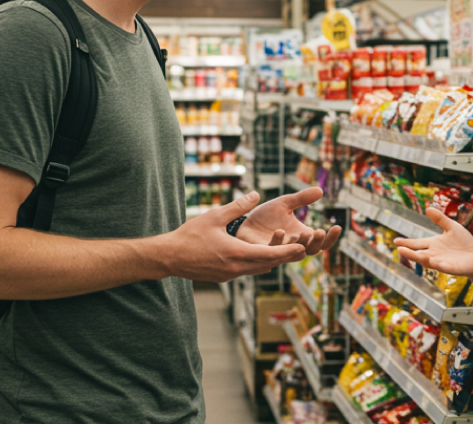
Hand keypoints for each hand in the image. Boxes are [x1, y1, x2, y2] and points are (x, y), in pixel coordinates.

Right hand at [163, 191, 307, 282]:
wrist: (169, 257)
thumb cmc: (189, 235)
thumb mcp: (215, 216)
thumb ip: (238, 206)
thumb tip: (256, 194)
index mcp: (235, 254)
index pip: (269, 255)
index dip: (287, 251)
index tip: (302, 247)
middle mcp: (235, 268)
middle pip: (267, 264)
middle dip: (285, 257)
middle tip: (303, 250)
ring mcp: (229, 275)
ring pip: (258, 269)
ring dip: (272, 261)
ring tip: (288, 253)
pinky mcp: (224, 277)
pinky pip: (247, 271)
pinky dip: (258, 264)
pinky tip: (263, 258)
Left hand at [237, 187, 341, 255]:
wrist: (243, 222)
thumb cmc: (266, 216)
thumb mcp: (285, 203)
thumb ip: (301, 198)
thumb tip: (321, 190)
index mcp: (302, 236)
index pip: (321, 242)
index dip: (331, 238)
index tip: (338, 227)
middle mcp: (293, 246)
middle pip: (312, 250)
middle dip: (317, 242)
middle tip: (319, 232)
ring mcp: (280, 251)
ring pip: (294, 253)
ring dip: (300, 244)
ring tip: (305, 233)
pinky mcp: (263, 252)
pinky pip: (273, 251)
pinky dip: (278, 242)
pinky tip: (280, 232)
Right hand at [393, 208, 472, 278]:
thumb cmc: (463, 242)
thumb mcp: (451, 227)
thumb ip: (440, 219)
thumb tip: (428, 208)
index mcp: (433, 244)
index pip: (417, 244)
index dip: (407, 243)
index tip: (395, 241)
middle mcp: (434, 254)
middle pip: (419, 254)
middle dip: (410, 252)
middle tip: (400, 249)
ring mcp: (442, 262)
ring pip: (428, 261)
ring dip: (420, 258)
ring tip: (412, 254)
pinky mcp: (452, 268)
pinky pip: (444, 267)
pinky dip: (439, 265)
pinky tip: (434, 262)